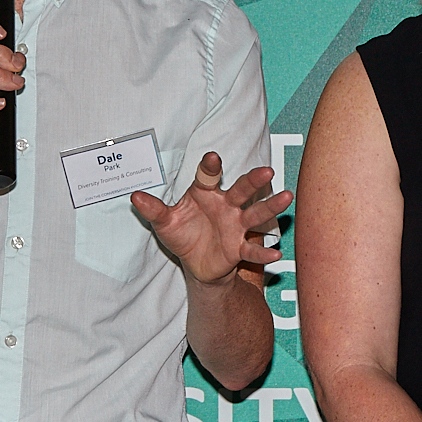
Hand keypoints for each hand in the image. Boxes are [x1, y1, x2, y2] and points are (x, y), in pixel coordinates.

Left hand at [131, 153, 291, 284]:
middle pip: (242, 190)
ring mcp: (236, 225)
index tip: (212, 158)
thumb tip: (134, 196)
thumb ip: (153, 209)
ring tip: (286, 197)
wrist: (195, 263)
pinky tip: (276, 254)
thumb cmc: (182, 234)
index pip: (208, 175)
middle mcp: (226, 205)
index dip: (210, 166)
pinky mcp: (240, 248)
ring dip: (271, 206)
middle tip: (267, 170)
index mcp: (205, 193)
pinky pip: (252, 249)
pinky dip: (263, 252)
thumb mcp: (164, 222)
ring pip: (256, 214)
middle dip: (253, 181)